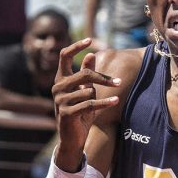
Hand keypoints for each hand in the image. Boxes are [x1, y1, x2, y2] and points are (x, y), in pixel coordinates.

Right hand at [51, 39, 120, 168]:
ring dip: (101, 97)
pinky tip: (115, 100)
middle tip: (119, 81)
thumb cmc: (80, 112)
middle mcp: (58, 87)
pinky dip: (104, 103)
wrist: (72, 138)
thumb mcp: (84, 91)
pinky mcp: (66, 112)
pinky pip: (89, 104)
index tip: (90, 39)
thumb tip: (91, 54)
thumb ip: (86, 73)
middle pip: (83, 74)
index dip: (76, 47)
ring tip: (105, 103)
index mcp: (61, 79)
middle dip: (103, 78)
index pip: (64, 56)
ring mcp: (60, 100)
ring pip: (88, 91)